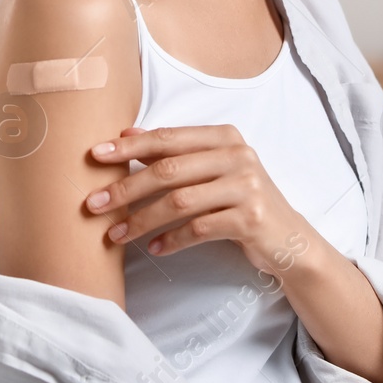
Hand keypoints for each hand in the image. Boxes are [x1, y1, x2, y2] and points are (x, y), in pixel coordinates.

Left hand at [84, 124, 311, 275]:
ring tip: (115, 235)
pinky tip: (155, 248)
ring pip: (179, 202)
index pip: (168, 138)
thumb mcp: (213, 169)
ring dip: (141, 221)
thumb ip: (177, 151)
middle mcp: (237, 155)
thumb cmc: (241, 199)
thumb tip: (127, 134)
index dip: (129, 147)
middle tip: (93, 204)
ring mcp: (246, 186)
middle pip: (169, 170)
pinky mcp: (250, 218)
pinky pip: (199, 229)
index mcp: (224, 136)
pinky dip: (172, 240)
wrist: (288, 237)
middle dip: (126, 188)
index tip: (95, 156)